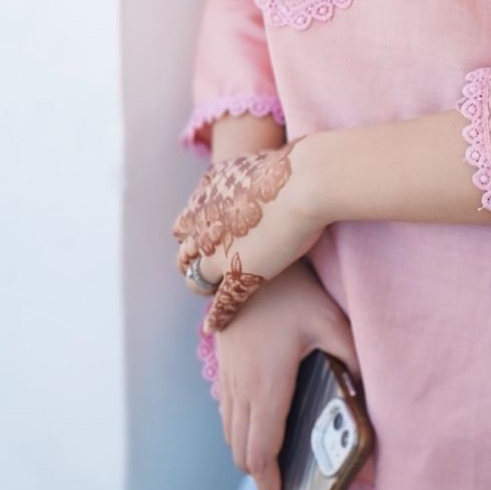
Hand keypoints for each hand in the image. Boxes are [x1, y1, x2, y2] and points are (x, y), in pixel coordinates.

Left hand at [172, 138, 328, 330]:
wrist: (304, 182)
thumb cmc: (296, 168)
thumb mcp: (260, 164)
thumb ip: (252, 176)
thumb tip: (268, 168)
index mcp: (209, 191)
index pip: (187, 220)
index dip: (195, 232)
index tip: (206, 238)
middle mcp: (206, 221)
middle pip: (186, 249)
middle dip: (192, 259)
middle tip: (202, 268)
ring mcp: (219, 250)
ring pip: (197, 277)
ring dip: (201, 285)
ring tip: (209, 293)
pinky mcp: (238, 273)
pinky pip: (221, 301)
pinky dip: (218, 316)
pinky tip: (215, 325)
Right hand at [211, 259, 369, 489]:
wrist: (245, 256)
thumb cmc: (289, 289)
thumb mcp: (329, 319)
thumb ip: (351, 356)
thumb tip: (369, 388)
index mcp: (266, 387)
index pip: (261, 454)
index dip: (270, 485)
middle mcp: (241, 389)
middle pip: (242, 453)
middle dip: (262, 476)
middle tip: (287, 484)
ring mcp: (228, 377)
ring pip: (230, 433)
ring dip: (250, 452)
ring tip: (278, 459)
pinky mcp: (224, 364)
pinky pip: (226, 411)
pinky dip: (240, 429)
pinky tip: (262, 419)